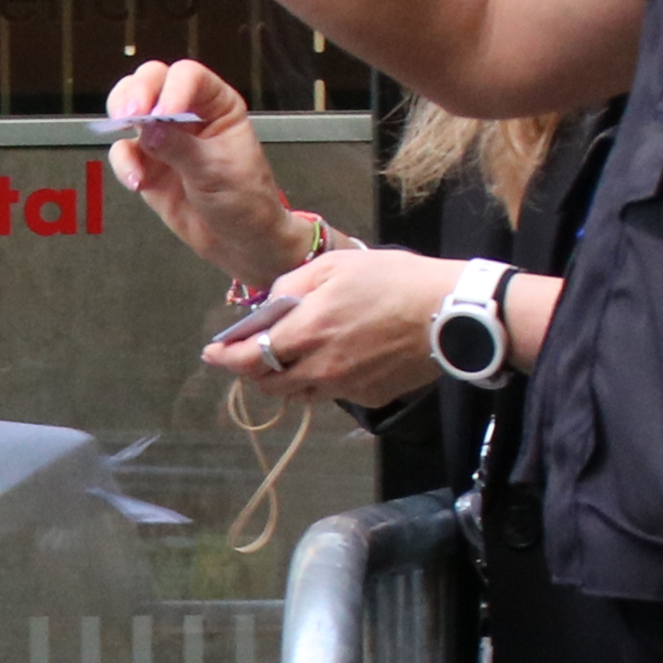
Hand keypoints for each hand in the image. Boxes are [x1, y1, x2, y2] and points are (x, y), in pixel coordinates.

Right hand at [102, 60, 293, 282]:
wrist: (240, 243)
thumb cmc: (245, 201)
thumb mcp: (217, 172)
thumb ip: (180, 148)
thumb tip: (148, 128)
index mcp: (217, 105)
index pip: (189, 77)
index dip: (173, 88)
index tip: (163, 112)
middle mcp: (188, 114)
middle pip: (153, 81)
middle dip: (137, 92)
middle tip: (128, 113)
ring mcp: (165, 137)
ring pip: (131, 109)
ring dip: (122, 116)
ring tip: (122, 129)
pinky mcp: (147, 164)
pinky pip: (124, 153)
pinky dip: (123, 164)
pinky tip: (137, 183)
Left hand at [203, 249, 450, 411]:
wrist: (450, 314)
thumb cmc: (393, 279)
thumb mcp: (335, 265)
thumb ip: (292, 285)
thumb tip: (270, 305)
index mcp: (306, 331)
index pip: (249, 358)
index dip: (225, 358)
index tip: (212, 354)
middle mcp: (320, 367)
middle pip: (269, 383)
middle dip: (254, 370)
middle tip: (253, 353)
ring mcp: (345, 387)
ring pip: (299, 393)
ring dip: (286, 378)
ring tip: (293, 356)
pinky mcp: (368, 397)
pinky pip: (332, 394)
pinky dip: (322, 381)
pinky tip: (336, 359)